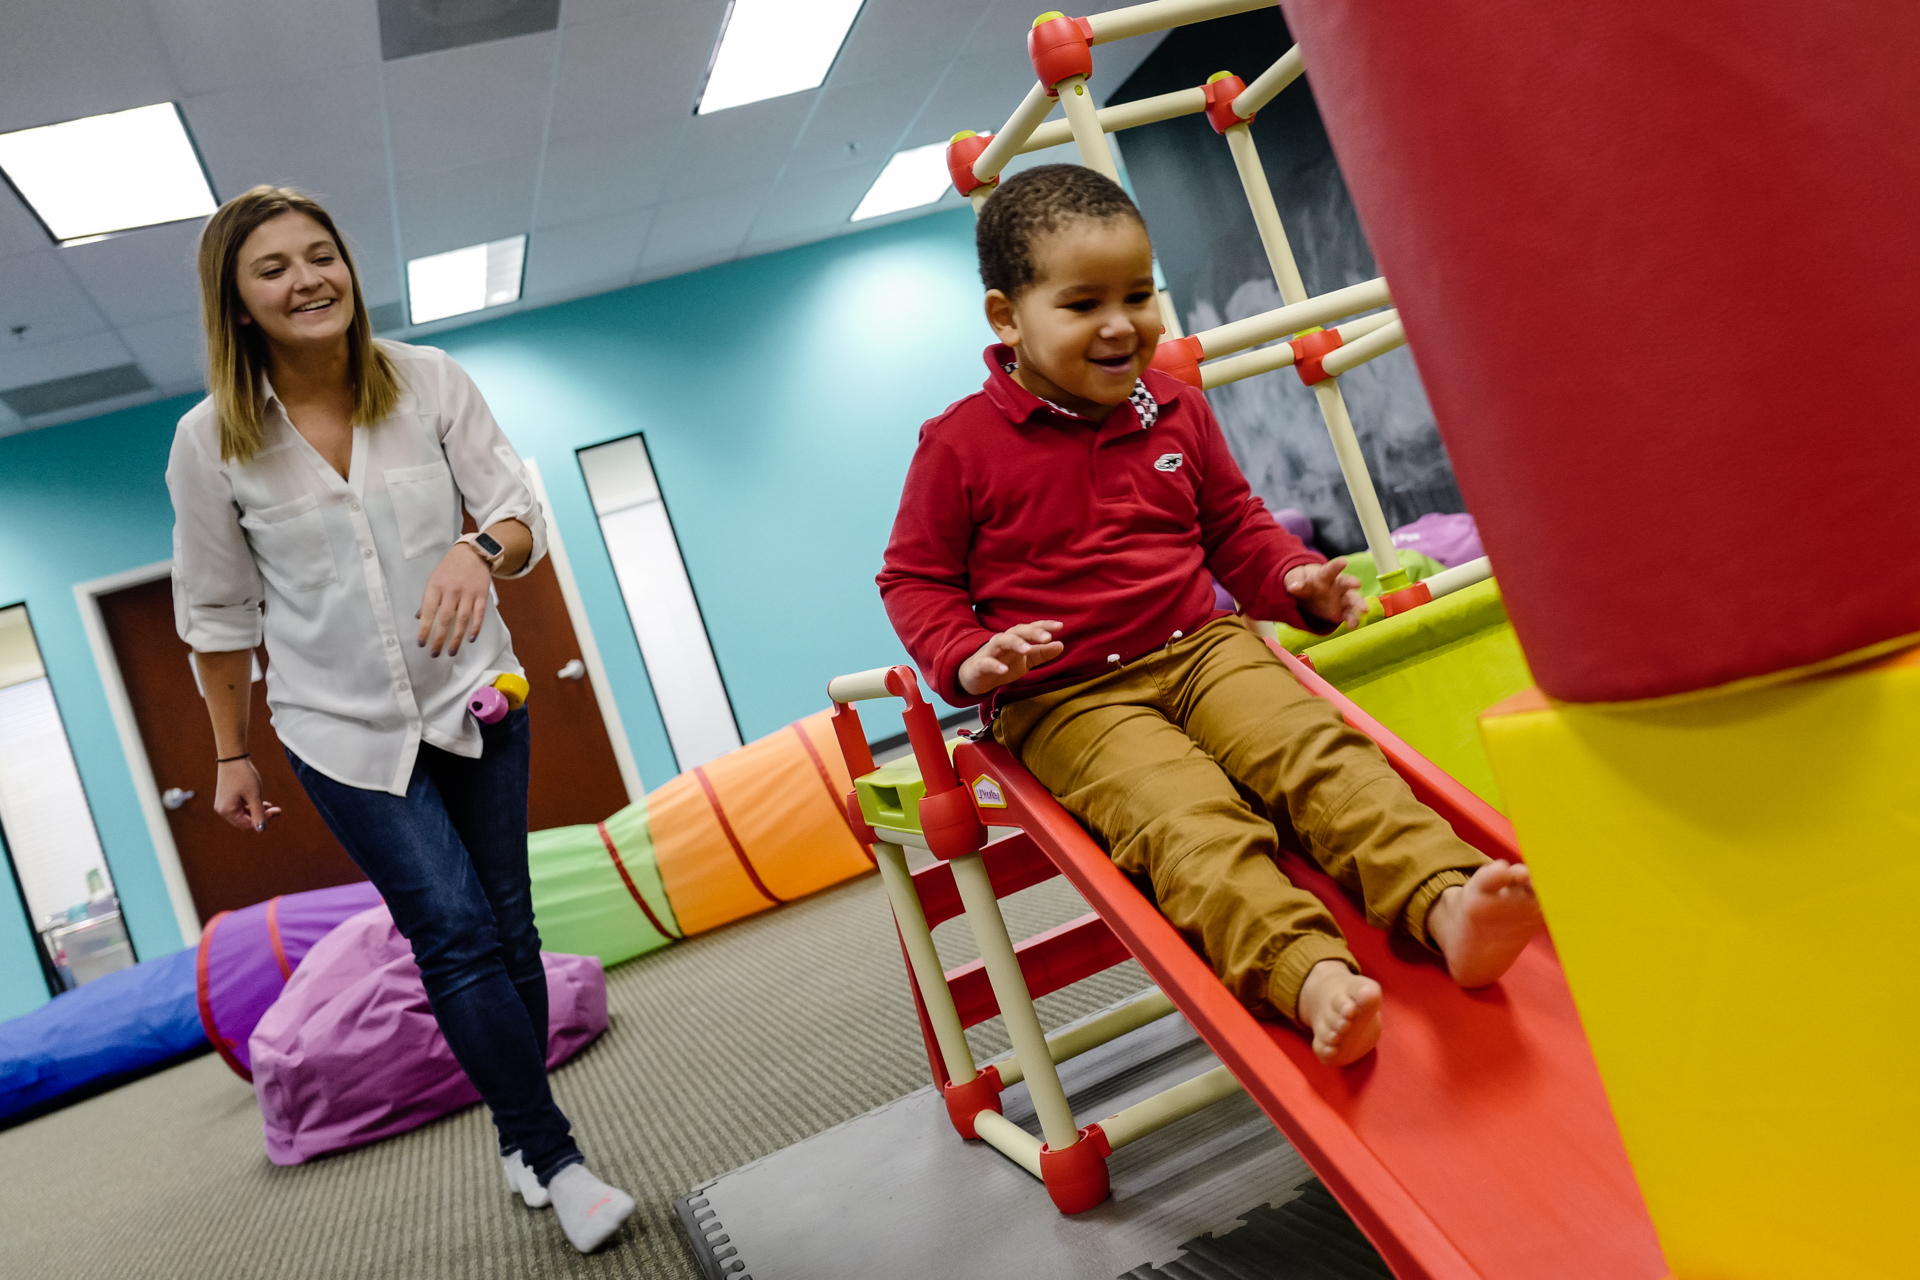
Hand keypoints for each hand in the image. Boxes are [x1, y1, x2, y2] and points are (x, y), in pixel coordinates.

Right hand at [213, 758, 282, 831]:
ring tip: (271, 805)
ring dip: (258, 811)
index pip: (247, 825)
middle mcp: (223, 810)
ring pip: (244, 814)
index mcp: (227, 811)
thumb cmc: (243, 775)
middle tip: (276, 809)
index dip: (263, 820)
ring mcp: (224, 804)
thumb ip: (259, 813)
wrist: (233, 757)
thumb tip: (262, 829)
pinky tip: (262, 802)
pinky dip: (252, 806)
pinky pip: (241, 807)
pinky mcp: (227, 798)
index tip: (275, 810)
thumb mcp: (254, 795)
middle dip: (261, 816)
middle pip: (245, 821)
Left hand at [417, 541, 493, 655]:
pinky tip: (471, 639)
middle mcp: (451, 591)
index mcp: (436, 586)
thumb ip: (427, 599)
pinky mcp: (482, 595)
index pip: (428, 611)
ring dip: (456, 638)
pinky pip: (479, 614)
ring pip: (462, 619)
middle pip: (445, 619)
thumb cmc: (449, 568)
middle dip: (439, 638)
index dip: (424, 629)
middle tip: (435, 653)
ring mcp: (468, 593)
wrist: (472, 553)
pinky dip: (475, 628)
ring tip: (451, 651)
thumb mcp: (434, 579)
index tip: (421, 643)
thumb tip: (419, 618)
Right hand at [958, 621, 1065, 695]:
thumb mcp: (1026, 660)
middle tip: (1047, 637)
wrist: (975, 676)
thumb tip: (1061, 645)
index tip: (1060, 626)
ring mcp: (991, 651)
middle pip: (1018, 631)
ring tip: (1027, 649)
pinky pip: (987, 663)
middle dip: (1032, 632)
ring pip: (1002, 641)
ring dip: (1015, 643)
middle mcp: (1004, 640)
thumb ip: (1042, 653)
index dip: (1044, 626)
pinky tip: (1004, 670)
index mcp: (1016, 638)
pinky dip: (995, 665)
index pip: (1031, 628)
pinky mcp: (980, 665)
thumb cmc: (1003, 663)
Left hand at [1285, 558, 1365, 629]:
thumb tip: (1293, 587)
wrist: (1310, 594)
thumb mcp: (1297, 581)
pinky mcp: (1343, 611)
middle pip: (1346, 583)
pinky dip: (1352, 620)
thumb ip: (1296, 584)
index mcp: (1325, 576)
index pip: (1330, 570)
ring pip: (1353, 600)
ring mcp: (1342, 598)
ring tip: (1364, 611)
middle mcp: (1337, 585)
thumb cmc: (1305, 584)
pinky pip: (1350, 615)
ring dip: (1358, 604)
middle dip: (1352, 583)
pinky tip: (1352, 626)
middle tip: (1357, 584)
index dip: (1336, 566)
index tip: (1343, 561)